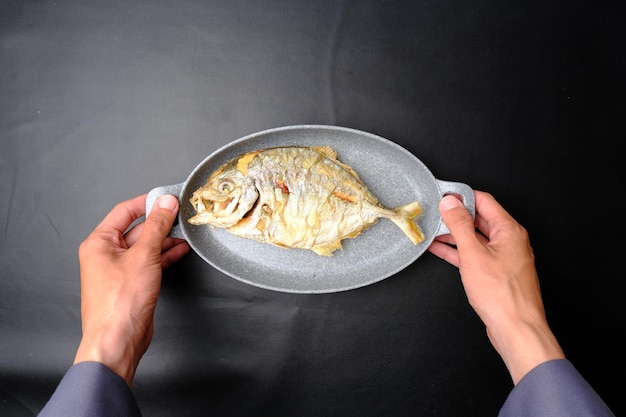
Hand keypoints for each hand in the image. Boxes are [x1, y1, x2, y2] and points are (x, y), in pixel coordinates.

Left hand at [73, 194, 189, 385]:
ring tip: (186, 234)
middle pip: (137, 229)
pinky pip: (149, 263)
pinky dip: (164, 256)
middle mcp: (106, 255)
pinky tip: (180, 251)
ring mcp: (119, 271)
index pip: (124, 211)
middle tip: (181, 216)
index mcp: (99, 242)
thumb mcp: (143, 255)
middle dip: (160, 223)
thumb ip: (157, 227)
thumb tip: (166, 203)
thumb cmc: (120, 302)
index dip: (147, 202)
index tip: (167, 198)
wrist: (118, 340)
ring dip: (165, 240)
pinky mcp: (132, 284)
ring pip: (145, 247)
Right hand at [428, 191, 564, 383]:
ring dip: (454, 234)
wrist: (516, 329)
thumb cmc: (502, 295)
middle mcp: (510, 241)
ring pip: (475, 238)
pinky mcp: (496, 273)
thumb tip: (450, 202)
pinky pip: (475, 254)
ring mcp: (504, 257)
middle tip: (434, 213)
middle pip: (479, 219)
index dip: (461, 196)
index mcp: (509, 230)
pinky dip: (458, 251)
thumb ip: (459, 225)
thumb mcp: (473, 253)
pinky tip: (440, 249)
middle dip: (455, 216)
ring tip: (432, 230)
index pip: (483, 201)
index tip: (442, 195)